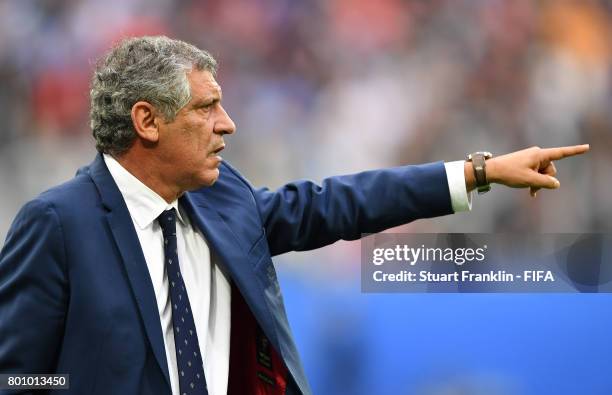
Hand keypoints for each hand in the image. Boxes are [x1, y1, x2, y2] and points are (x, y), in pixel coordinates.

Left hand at [464, 145, 589, 196]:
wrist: (491, 170)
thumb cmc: (509, 173)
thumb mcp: (529, 180)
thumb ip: (545, 183)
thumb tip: (556, 184)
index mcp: (540, 154)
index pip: (561, 153)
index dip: (575, 151)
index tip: (587, 148)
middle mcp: (537, 154)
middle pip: (551, 170)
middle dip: (545, 180)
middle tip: (532, 187)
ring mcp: (531, 159)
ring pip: (543, 174)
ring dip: (538, 182)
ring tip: (528, 189)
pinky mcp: (526, 163)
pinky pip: (536, 173)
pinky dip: (534, 181)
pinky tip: (530, 192)